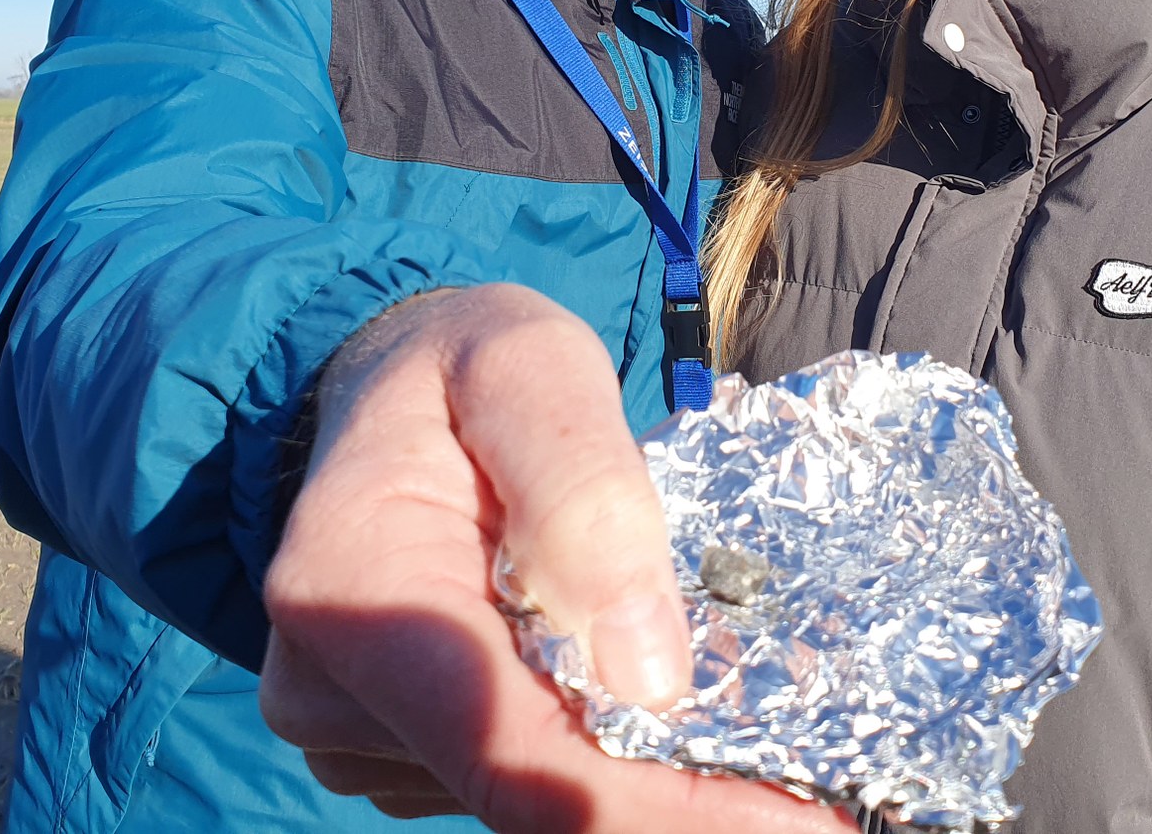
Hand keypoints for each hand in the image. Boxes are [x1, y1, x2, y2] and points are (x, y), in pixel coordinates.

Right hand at [260, 283, 853, 831]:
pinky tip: (658, 700)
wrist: (385, 386)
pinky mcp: (396, 750)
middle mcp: (330, 689)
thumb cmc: (467, 363)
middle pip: (536, 796)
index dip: (664, 811)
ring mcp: (356, 732)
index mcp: (352, 587)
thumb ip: (585, 494)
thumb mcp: (535, 365)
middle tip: (820, 794)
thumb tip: (646, 678)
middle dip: (684, 794)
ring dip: (649, 772)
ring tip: (755, 719)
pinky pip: (522, 777)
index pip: (516, 755)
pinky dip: (605, 755)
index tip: (799, 824)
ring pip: (535, 797)